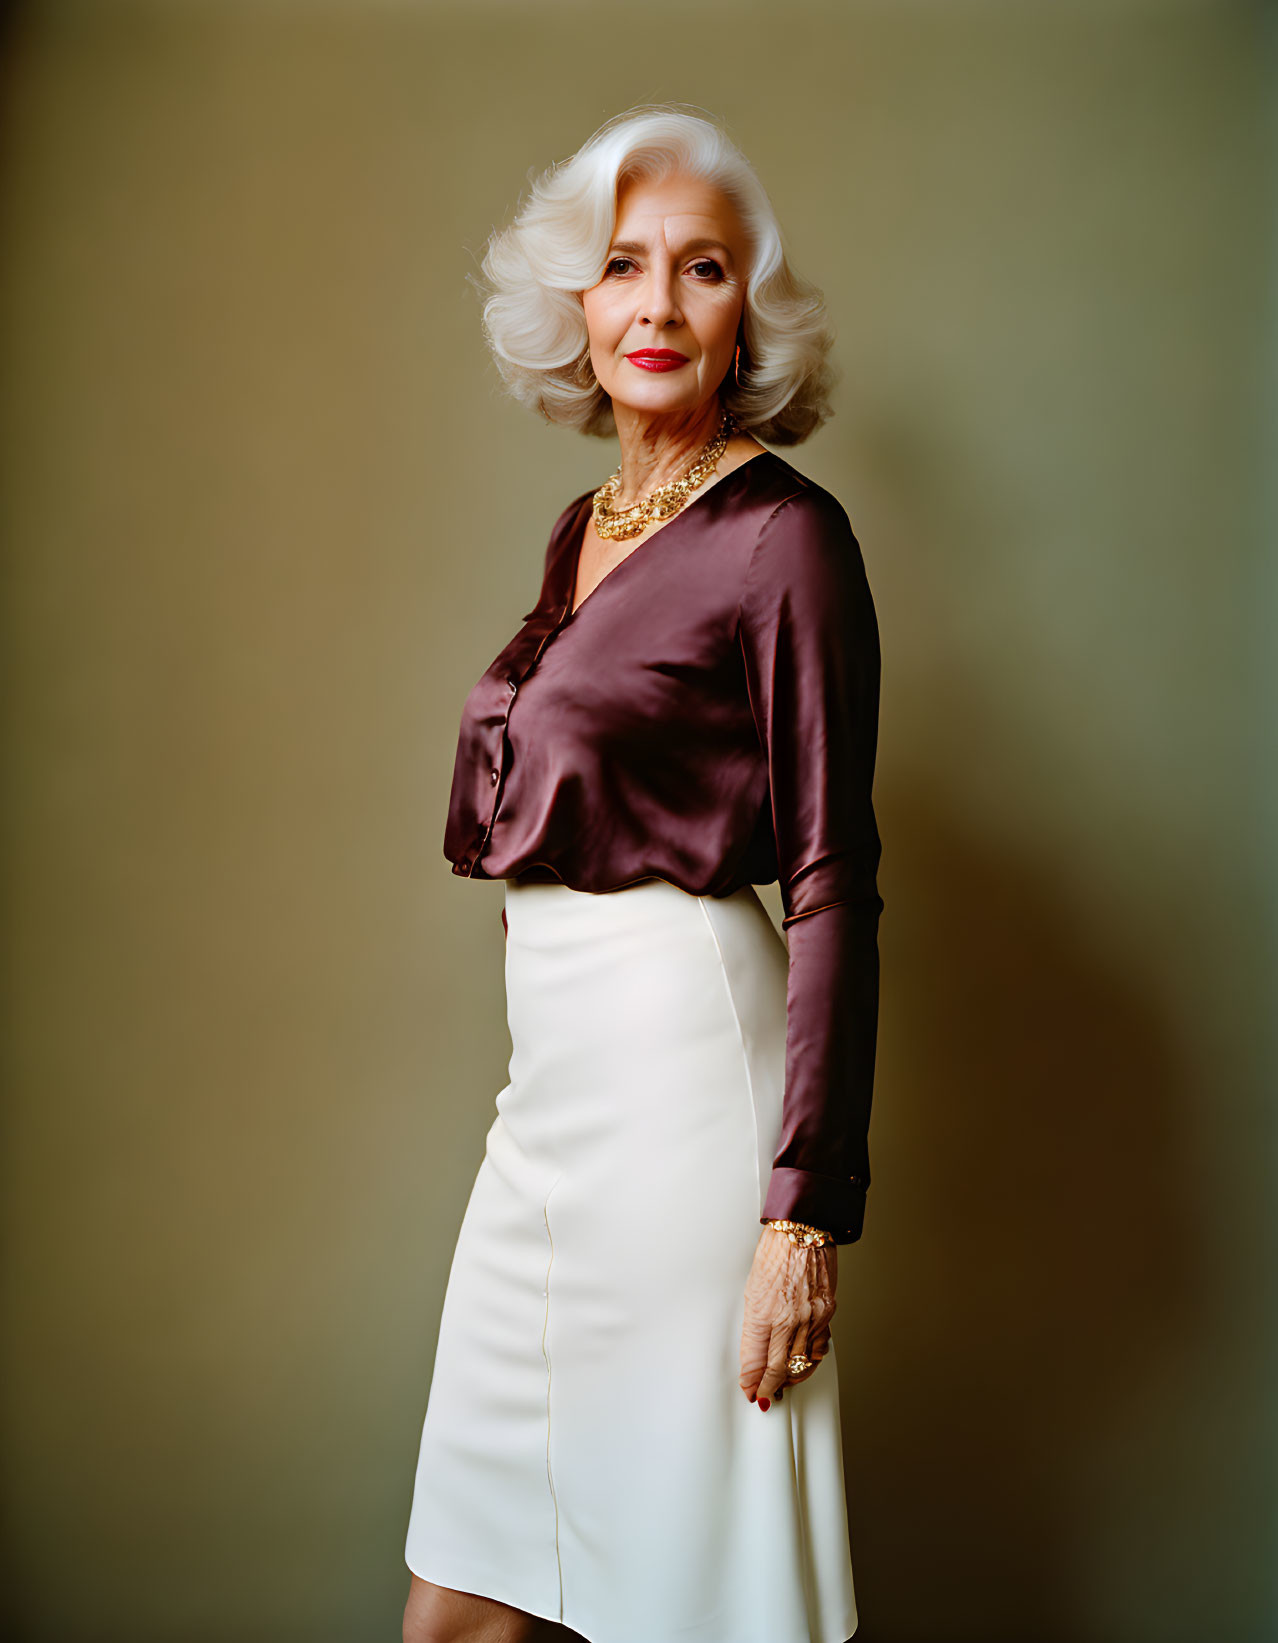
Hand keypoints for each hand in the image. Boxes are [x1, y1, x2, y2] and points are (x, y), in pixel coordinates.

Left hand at [739, 1225, 836, 1405]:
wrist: (803, 1231)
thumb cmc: (775, 1252)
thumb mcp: (753, 1288)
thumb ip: (755, 1324)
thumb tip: (755, 1350)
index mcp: (763, 1312)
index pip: (755, 1360)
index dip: (751, 1380)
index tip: (749, 1389)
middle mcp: (788, 1319)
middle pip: (777, 1369)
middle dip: (768, 1387)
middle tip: (763, 1395)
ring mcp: (810, 1318)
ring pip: (800, 1364)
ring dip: (790, 1380)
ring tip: (781, 1385)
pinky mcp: (827, 1314)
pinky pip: (820, 1348)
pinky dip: (810, 1362)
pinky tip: (803, 1365)